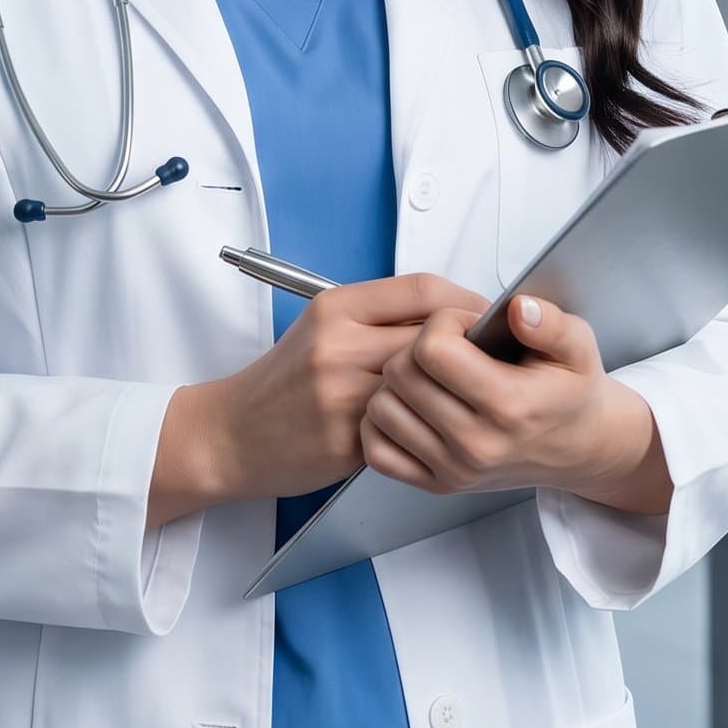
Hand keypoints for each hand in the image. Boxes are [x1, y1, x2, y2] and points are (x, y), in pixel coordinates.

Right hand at [147, 275, 484, 526]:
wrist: (231, 434)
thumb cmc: (283, 383)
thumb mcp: (321, 328)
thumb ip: (377, 317)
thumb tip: (449, 313)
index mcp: (334, 307)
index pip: (420, 289)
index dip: (465, 301)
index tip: (487, 314)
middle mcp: (338, 344)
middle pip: (432, 333)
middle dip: (472, 345)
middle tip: (496, 356)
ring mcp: (342, 392)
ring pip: (425, 381)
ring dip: (455, 387)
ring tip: (474, 391)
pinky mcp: (347, 438)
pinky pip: (406, 424)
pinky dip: (427, 422)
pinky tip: (437, 424)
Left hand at [360, 290, 672, 515]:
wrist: (579, 449)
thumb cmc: (571, 391)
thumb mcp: (577, 347)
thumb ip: (550, 323)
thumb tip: (518, 309)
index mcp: (509, 406)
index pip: (434, 349)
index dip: (443, 322)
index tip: (465, 325)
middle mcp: (476, 444)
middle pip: (401, 374)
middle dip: (417, 346)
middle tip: (448, 347)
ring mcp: (453, 470)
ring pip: (381, 408)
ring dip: (397, 383)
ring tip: (431, 376)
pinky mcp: (437, 485)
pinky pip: (376, 450)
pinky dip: (382, 424)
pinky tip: (411, 406)